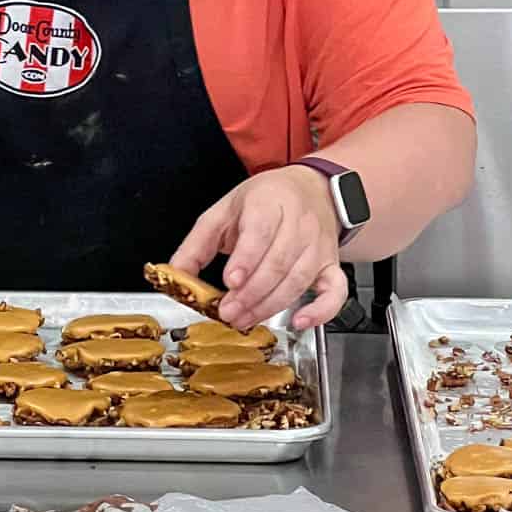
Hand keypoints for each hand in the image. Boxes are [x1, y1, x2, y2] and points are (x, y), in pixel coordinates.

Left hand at [169, 166, 348, 331]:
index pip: (260, 232)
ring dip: (270, 306)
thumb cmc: (264, 201)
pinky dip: (321, 311)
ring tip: (245, 319)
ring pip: (299, 280)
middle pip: (278, 263)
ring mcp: (318, 246)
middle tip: (229, 312)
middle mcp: (298, 223)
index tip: (229, 281)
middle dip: (251, 293)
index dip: (246, 260)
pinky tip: (299, 322)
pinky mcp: (331, 265)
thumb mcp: (224, 211)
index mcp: (268, 202)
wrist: (310, 189)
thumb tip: (176, 273)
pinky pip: (335, 292)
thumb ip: (198, 243)